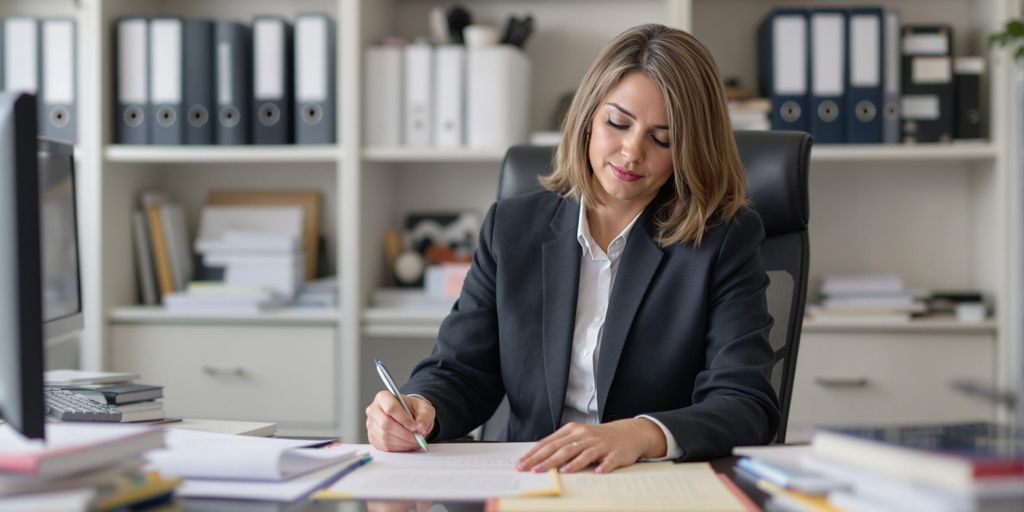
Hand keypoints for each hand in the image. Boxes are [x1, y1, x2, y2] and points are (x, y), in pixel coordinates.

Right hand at [365, 391, 435, 451]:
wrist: (408, 417)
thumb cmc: (414, 410)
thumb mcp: (424, 408)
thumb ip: (424, 417)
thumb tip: (421, 429)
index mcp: (383, 397)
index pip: (390, 407)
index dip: (403, 419)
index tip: (415, 427)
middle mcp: (373, 410)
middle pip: (386, 424)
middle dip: (404, 433)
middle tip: (418, 437)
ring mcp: (371, 425)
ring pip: (386, 437)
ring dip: (403, 442)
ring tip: (415, 440)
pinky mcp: (373, 438)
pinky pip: (385, 446)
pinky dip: (399, 447)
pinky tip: (407, 443)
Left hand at [515, 418, 666, 473]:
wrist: (628, 433)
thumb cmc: (598, 438)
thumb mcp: (578, 437)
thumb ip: (561, 445)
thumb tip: (538, 459)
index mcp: (572, 430)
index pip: (549, 443)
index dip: (534, 454)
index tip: (521, 464)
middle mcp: (584, 435)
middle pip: (561, 448)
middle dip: (544, 460)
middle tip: (531, 470)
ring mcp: (600, 444)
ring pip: (582, 453)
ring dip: (570, 463)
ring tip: (559, 472)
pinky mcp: (615, 452)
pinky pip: (608, 460)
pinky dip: (602, 465)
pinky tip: (596, 471)